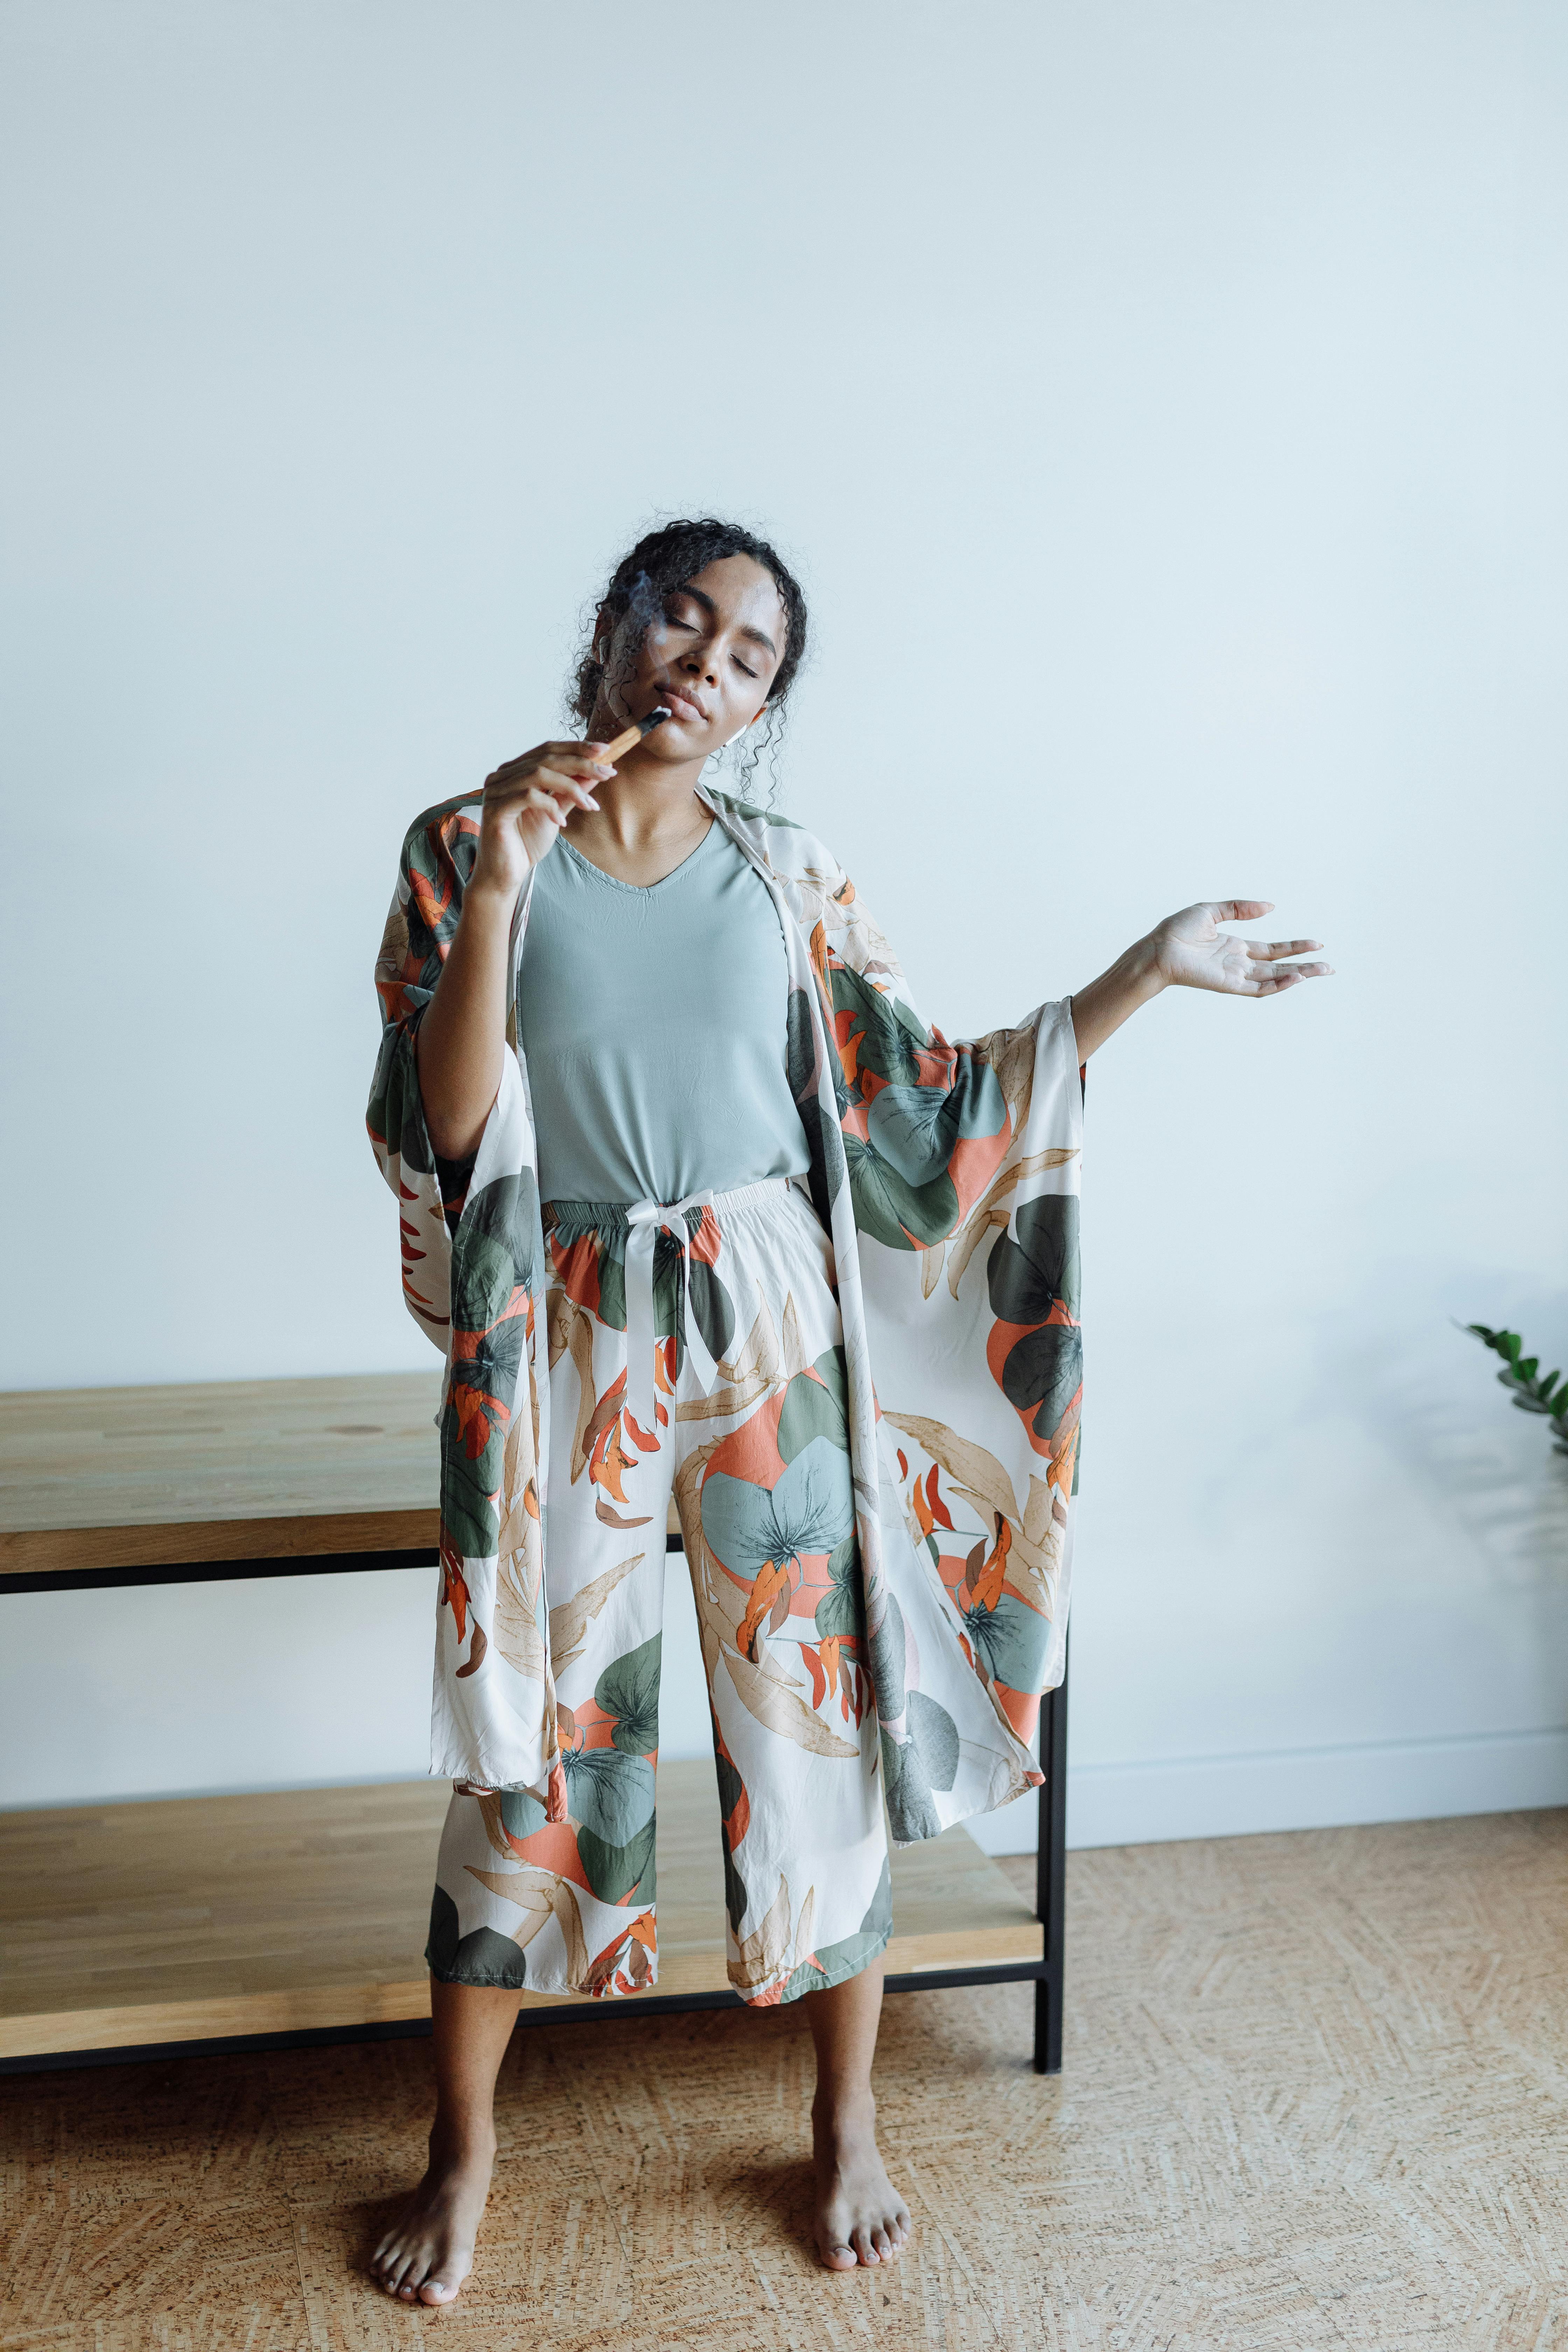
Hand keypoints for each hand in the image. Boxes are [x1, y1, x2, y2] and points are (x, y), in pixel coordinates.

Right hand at [471, 740, 613, 900]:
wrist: (506, 874)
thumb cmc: (527, 843)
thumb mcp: (557, 813)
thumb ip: (572, 792)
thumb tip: (595, 772)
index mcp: (515, 771)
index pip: (547, 749)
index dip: (577, 747)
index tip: (605, 750)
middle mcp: (502, 776)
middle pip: (545, 758)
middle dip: (580, 763)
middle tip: (607, 772)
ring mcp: (496, 791)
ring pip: (538, 774)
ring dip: (570, 787)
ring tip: (589, 805)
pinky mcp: (495, 809)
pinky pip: (528, 796)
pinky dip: (550, 806)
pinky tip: (561, 822)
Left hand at [1148, 901, 1332, 995]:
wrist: (1157, 948)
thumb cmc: (1177, 930)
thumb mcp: (1212, 911)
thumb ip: (1240, 908)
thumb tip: (1271, 906)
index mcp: (1235, 947)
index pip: (1272, 950)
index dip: (1294, 947)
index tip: (1317, 944)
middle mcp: (1238, 964)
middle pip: (1279, 967)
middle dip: (1305, 966)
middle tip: (1330, 967)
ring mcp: (1235, 976)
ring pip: (1274, 979)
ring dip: (1299, 976)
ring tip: (1323, 970)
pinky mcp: (1228, 985)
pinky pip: (1257, 989)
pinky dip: (1277, 986)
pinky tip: (1295, 978)